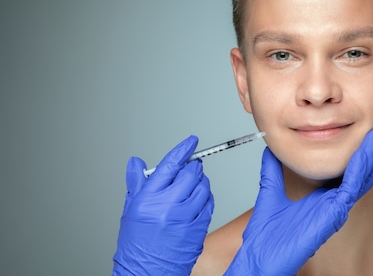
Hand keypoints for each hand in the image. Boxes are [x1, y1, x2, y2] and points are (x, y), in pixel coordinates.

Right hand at [112, 135, 213, 275]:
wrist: (146, 272)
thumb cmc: (136, 243)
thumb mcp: (131, 210)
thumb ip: (137, 183)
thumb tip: (136, 162)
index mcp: (149, 199)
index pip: (170, 165)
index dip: (183, 150)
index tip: (191, 141)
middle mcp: (168, 206)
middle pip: (190, 174)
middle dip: (193, 167)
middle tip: (190, 168)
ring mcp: (185, 217)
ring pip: (203, 187)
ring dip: (201, 182)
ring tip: (191, 186)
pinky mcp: (198, 228)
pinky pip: (209, 203)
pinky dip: (206, 198)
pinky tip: (197, 200)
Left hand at [224, 128, 372, 275]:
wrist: (260, 258)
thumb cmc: (266, 236)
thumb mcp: (270, 192)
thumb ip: (272, 170)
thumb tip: (271, 149)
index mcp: (323, 199)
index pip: (347, 173)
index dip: (358, 154)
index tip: (365, 134)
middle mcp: (334, 205)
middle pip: (361, 175)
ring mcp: (336, 210)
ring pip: (362, 180)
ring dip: (372, 157)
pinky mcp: (334, 215)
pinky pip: (350, 189)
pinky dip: (358, 169)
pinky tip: (363, 153)